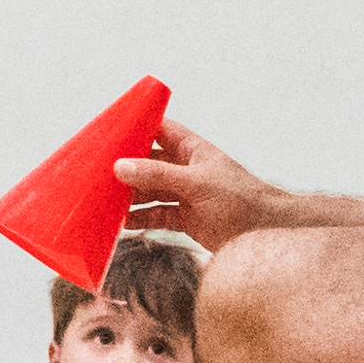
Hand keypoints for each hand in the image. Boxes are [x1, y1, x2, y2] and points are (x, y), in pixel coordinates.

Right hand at [115, 119, 280, 247]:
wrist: (267, 234)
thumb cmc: (241, 200)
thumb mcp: (196, 183)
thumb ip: (158, 175)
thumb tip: (120, 166)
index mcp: (192, 150)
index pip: (159, 129)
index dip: (136, 128)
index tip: (109, 131)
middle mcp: (185, 169)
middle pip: (147, 163)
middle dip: (125, 169)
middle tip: (97, 174)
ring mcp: (184, 194)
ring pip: (148, 191)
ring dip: (128, 197)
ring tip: (103, 202)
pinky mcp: (184, 218)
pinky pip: (155, 215)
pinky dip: (139, 220)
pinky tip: (121, 224)